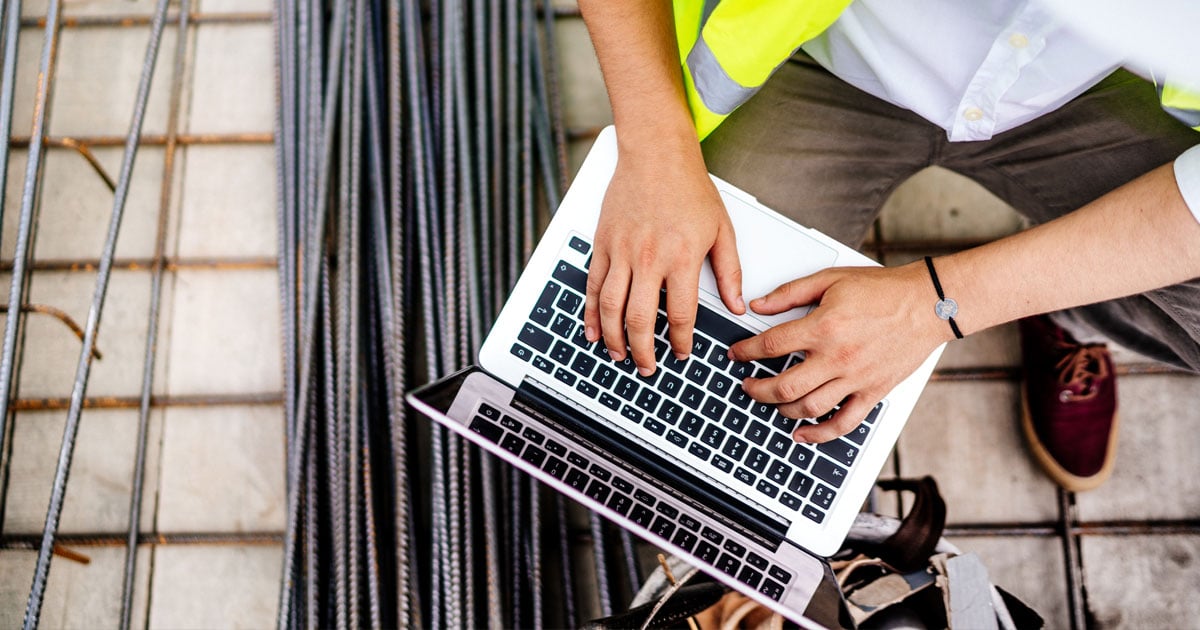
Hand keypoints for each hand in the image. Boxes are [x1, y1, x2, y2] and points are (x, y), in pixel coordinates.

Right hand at [583, 143, 744, 375]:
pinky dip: (591, 311)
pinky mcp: (603, 243)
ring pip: (611, 307)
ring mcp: (621, 251)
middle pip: (640, 318)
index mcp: (681, 257)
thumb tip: (736, 304)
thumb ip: (730, 271)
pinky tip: (593, 329)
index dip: (679, 340)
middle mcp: (649, 257)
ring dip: (614, 337)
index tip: (681, 352)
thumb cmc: (689, 187)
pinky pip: (593, 285)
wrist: (656, 153)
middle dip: (643, 350)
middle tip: (648, 366)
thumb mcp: (722, 229)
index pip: (679, 313)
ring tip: (619, 354)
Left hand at [728, 262, 951, 442]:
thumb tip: (759, 305)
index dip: (746, 352)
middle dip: (757, 389)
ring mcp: (855, 378)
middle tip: (747, 385)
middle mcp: (837, 357)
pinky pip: (843, 422)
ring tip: (771, 402)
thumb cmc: (884, 290)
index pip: (771, 346)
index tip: (736, 354)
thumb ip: (790, 293)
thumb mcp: (831, 279)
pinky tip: (802, 435)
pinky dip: (819, 434)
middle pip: (783, 385)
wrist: (928, 304)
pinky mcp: (873, 392)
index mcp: (823, 327)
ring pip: (808, 407)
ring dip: (781, 409)